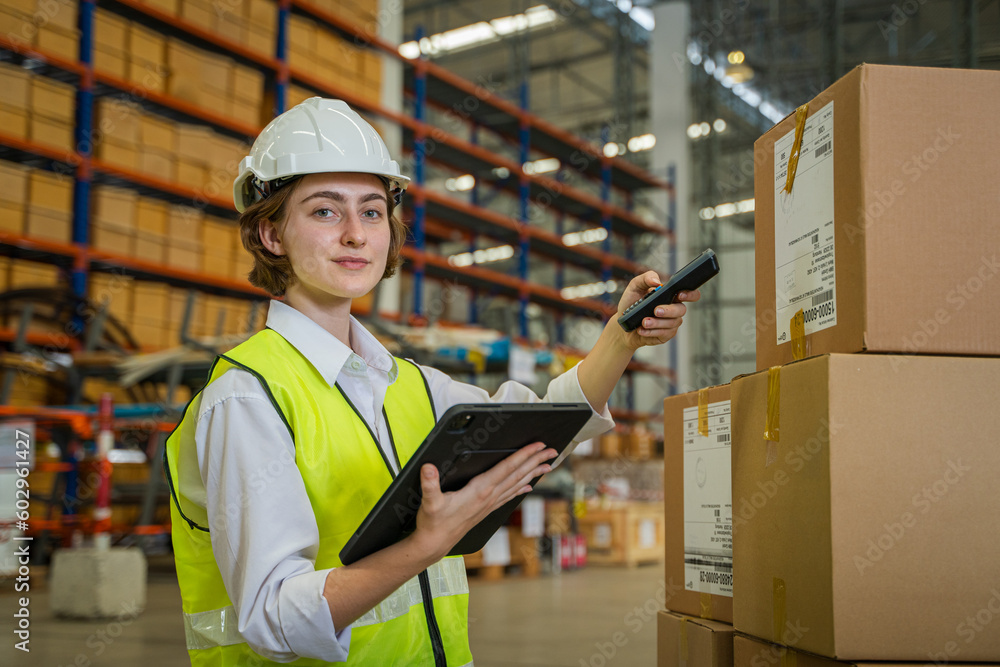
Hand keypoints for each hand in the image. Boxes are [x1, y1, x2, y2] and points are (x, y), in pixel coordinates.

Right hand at [409, 442, 556, 562]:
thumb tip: (428, 468)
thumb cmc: (433, 523)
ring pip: (517, 484)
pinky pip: (509, 495)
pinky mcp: (487, 509)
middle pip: (518, 474)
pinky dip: (521, 488)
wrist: (435, 545)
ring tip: (547, 464)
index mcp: (480, 490)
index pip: (506, 468)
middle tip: (552, 450)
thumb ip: (429, 483)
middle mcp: (489, 496)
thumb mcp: (429, 502)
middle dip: (536, 460)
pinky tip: (529, 485)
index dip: (523, 455)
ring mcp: (490, 503)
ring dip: (533, 473)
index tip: (537, 445)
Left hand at [616, 271, 700, 350]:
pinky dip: (652, 332)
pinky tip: (642, 330)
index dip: (690, 294)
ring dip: (657, 323)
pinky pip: (664, 334)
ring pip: (672, 323)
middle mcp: (673, 309)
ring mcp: (671, 323)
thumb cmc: (631, 303)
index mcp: (670, 295)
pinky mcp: (665, 334)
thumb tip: (656, 281)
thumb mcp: (635, 286)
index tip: (679, 295)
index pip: (689, 293)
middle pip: (681, 310)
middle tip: (656, 311)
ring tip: (644, 322)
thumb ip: (646, 278)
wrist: (622, 323)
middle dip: (669, 311)